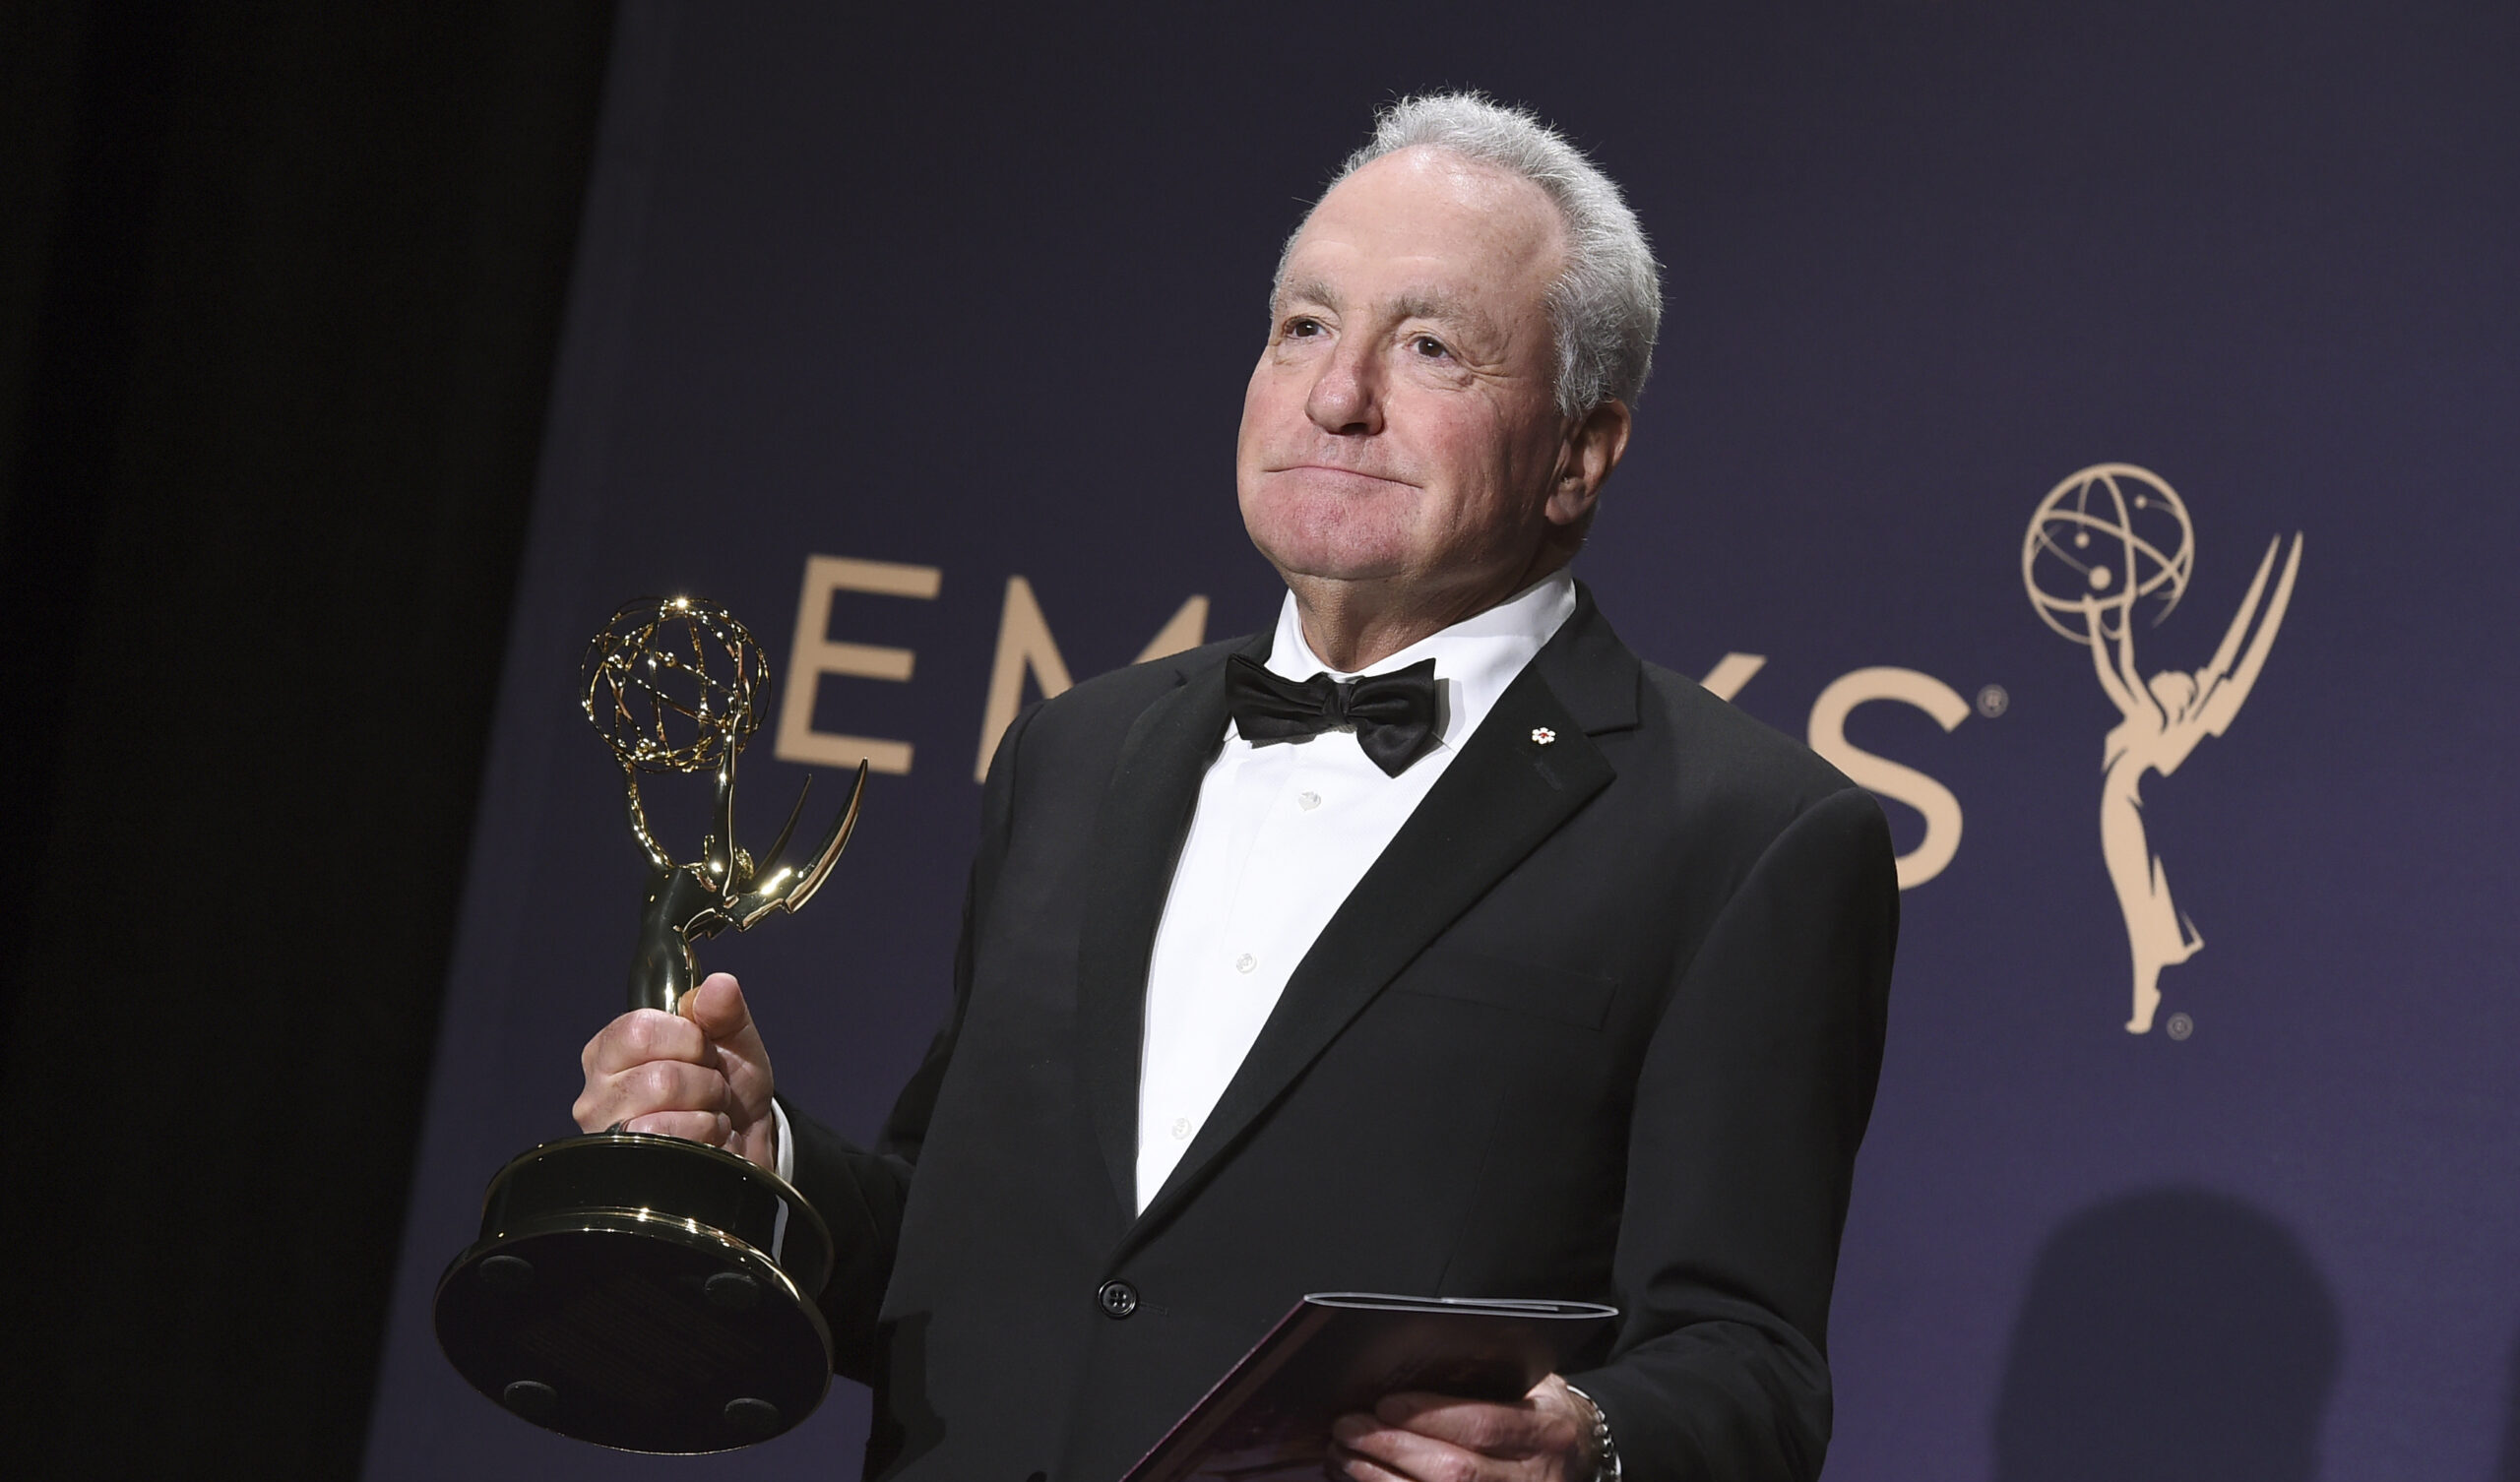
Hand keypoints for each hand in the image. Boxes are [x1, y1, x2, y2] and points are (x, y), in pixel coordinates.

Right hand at [573, 971, 779, 1169]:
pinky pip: (672, 1141)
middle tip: (710, 1087)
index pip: (639, 1030)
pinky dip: (705, 1134)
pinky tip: (706, 1138)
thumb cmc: (727, 1085)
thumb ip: (725, 1009)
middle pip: (659, 1076)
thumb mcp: (733, 1039)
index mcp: (611, 1050)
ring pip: (664, 1110)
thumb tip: (719, 986)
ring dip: (707, 1108)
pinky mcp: (627, 1168)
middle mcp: (596, 1093)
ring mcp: (609, 1135)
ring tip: (707, 1111)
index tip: (703, 1049)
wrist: (744, 1141)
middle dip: (705, 1080)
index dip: (688, 1038)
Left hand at [1329, 1373, 1597, 1481]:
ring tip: (1343, 1455)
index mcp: (1547, 1433)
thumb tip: (1412, 1369)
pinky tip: (1362, 1480)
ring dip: (1379, 1480)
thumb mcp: (1535, 1388)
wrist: (1583, 1461)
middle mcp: (1534, 1479)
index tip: (1384, 1404)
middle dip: (1392, 1450)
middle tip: (1348, 1427)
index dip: (1430, 1417)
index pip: (1484, 1426)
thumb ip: (1489, 1381)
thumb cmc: (1544, 1416)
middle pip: (1454, 1473)